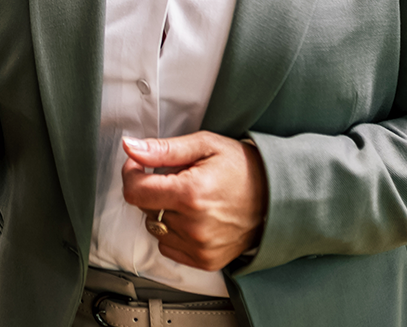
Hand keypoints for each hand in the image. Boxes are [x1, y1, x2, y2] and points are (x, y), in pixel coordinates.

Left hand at [120, 132, 266, 270]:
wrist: (276, 197)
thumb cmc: (242, 168)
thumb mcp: (203, 145)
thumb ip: (162, 149)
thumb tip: (130, 147)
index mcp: (190, 194)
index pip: (134, 191)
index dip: (132, 172)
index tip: (140, 165)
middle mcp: (193, 225)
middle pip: (144, 208)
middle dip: (153, 189)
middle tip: (177, 177)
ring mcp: (200, 246)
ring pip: (155, 227)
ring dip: (163, 211)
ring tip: (189, 198)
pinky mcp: (206, 260)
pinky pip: (169, 246)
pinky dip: (174, 231)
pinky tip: (193, 217)